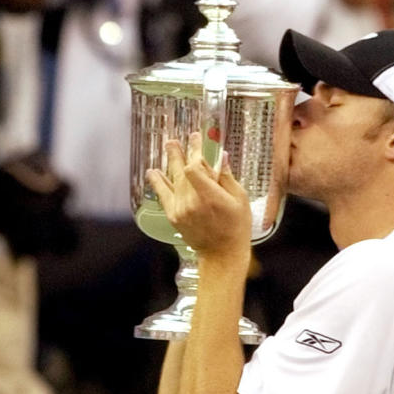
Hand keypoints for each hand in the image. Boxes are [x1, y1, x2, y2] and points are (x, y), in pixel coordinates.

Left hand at [147, 133, 251, 261]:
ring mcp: (181, 209)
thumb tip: (220, 156)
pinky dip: (158, 182)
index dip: (194, 151)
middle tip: (178, 140)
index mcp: (211, 196)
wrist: (222, 254)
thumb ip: (227, 177)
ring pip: (173, 179)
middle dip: (181, 153)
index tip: (197, 139)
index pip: (195, 166)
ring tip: (169, 147)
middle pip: (182, 170)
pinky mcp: (174, 216)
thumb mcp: (240, 199)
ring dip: (171, 162)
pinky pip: (163, 195)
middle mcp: (192, 201)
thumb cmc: (236, 228)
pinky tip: (154, 172)